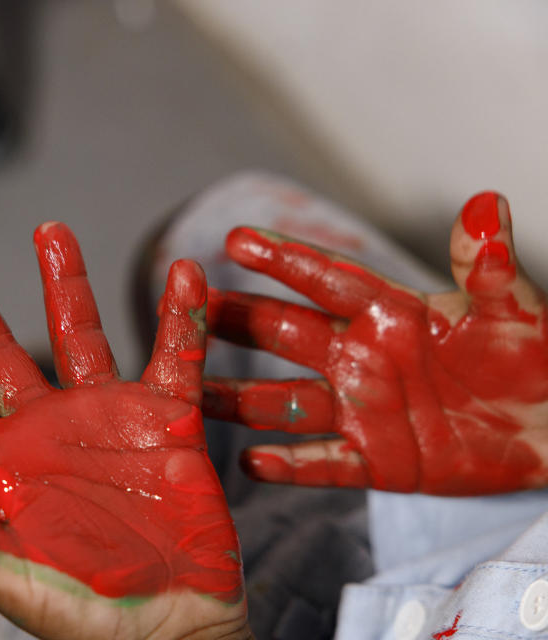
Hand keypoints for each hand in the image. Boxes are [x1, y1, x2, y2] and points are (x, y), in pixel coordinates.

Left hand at [0, 223, 248, 639]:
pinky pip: (175, 355)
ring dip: (66, 283)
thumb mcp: (21, 582)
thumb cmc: (94, 617)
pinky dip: (181, 318)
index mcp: (6, 469)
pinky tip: (184, 275)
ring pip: (82, 335)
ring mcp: (109, 419)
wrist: (177, 627)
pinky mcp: (167, 419)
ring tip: (50, 230)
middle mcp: (50, 432)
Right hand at [204, 191, 547, 494]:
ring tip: (192, 393)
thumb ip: (490, 267)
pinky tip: (253, 464)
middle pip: (286, 334)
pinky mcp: (377, 460)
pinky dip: (290, 465)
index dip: (283, 260)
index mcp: (389, 313)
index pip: (326, 281)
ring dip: (240, 397)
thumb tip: (484, 204)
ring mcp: (363, 409)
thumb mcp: (517, 310)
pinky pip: (324, 463)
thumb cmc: (535, 357)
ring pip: (287, 402)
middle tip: (185, 307)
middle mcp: (362, 356)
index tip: (235, 241)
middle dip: (236, 320)